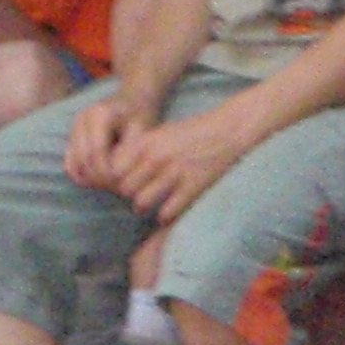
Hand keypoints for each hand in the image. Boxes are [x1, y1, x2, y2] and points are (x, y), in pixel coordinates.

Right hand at [65, 94, 153, 189]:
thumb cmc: (141, 115)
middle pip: (82, 158)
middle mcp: (82, 118)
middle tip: (115, 189)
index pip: (96, 151)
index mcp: (100, 113)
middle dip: (98, 178)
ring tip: (107, 186)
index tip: (120, 184)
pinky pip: (69, 163)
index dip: (106, 172)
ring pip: (73, 163)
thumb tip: (115, 176)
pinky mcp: (71, 137)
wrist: (132, 99)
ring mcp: (74, 127)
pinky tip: (98, 181)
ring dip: (88, 179)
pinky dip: (80, 175)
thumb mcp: (141, 131)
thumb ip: (128, 152)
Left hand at [112, 106, 254, 226]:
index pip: (115, 169)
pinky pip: (166, 212)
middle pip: (125, 189)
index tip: (123, 181)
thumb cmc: (193, 132)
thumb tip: (115, 173)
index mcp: (147, 141)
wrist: (229, 129)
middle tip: (138, 193)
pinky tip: (170, 209)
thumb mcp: (161, 133)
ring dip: (144, 206)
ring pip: (140, 203)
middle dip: (129, 194)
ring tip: (151, 203)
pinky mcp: (192, 187)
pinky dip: (165, 215)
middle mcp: (157, 157)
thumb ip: (139, 150)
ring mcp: (174, 173)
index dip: (116, 179)